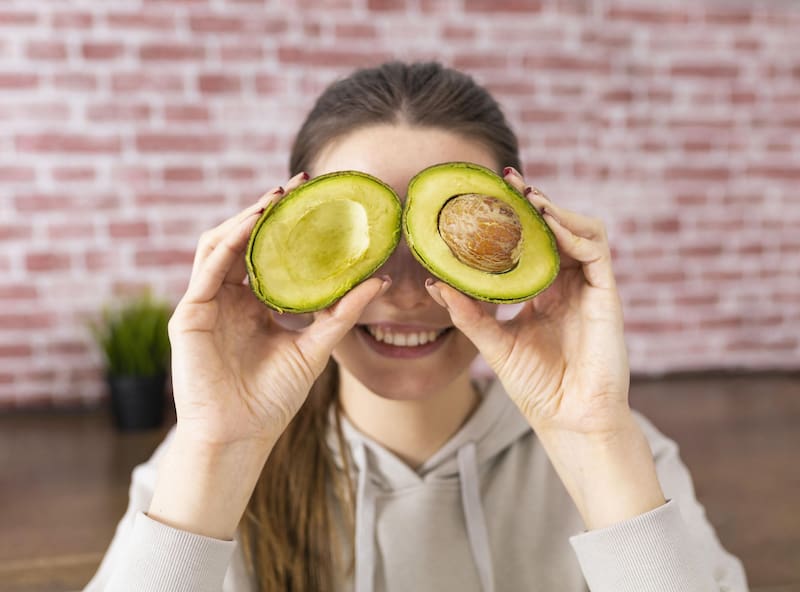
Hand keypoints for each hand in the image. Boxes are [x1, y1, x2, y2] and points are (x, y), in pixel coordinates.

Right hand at [149, 173, 389, 538]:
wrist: (241, 435)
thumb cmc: (273, 398)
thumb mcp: (315, 348)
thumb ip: (342, 314)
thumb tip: (379, 281)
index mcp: (255, 303)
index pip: (270, 252)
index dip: (290, 225)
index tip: (317, 199)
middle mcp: (229, 296)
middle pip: (244, 239)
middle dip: (268, 209)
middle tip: (299, 184)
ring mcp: (206, 302)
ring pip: (220, 244)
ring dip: (246, 217)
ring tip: (276, 198)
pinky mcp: (189, 314)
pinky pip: (207, 268)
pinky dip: (228, 243)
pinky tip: (252, 224)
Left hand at [425, 167, 663, 528]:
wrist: (570, 420)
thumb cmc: (538, 387)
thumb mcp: (494, 344)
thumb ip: (468, 314)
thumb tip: (433, 284)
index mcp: (545, 293)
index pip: (533, 243)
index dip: (516, 218)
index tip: (489, 196)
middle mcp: (570, 285)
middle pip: (557, 229)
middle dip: (534, 202)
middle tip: (508, 180)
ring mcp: (590, 289)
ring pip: (582, 230)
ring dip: (556, 210)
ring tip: (528, 197)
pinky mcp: (608, 296)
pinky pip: (597, 251)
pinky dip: (574, 232)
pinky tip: (548, 223)